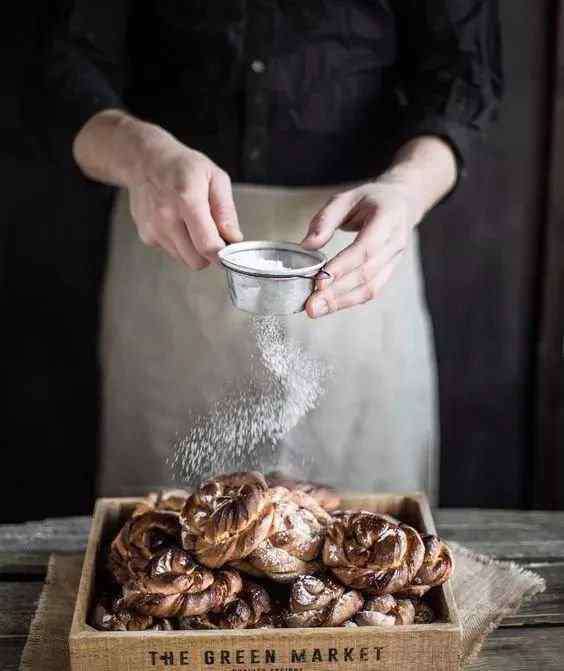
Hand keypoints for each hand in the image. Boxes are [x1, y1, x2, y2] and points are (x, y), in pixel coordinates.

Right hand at [73, 111, 241, 268]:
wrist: (145, 161)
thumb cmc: (182, 166)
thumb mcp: (215, 177)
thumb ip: (226, 211)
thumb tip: (233, 238)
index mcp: (187, 199)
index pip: (207, 245)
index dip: (223, 254)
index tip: (229, 250)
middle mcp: (166, 216)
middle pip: (196, 261)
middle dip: (209, 253)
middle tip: (212, 234)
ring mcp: (154, 228)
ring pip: (185, 260)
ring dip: (194, 249)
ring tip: (192, 223)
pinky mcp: (146, 236)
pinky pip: (172, 253)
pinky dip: (180, 244)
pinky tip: (177, 223)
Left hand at [302, 179, 423, 317]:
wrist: (401, 204)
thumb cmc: (370, 199)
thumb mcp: (345, 198)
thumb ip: (325, 220)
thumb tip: (306, 246)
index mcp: (387, 218)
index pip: (365, 248)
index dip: (342, 267)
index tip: (319, 281)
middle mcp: (395, 242)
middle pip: (367, 273)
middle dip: (337, 292)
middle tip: (311, 306)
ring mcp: (395, 260)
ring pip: (370, 288)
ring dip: (341, 302)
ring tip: (316, 310)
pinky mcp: (389, 272)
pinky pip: (371, 291)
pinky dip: (349, 301)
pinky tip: (329, 306)